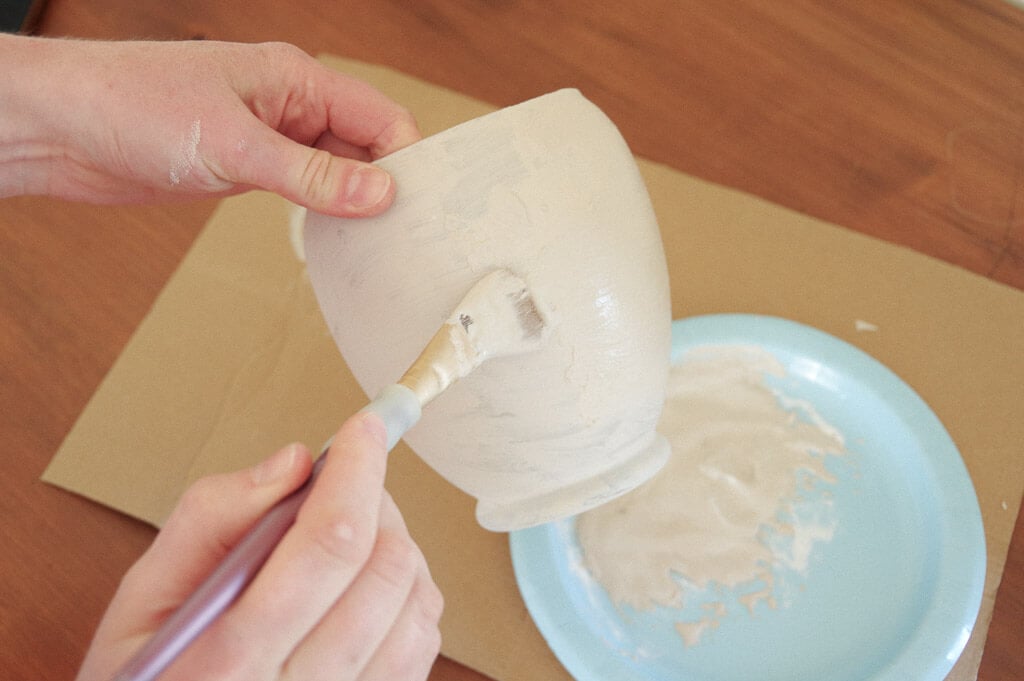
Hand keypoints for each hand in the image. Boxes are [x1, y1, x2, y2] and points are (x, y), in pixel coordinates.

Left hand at [1, 36, 419, 215]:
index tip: (420, 205)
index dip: (406, 159)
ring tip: (378, 242)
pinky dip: (323, 213)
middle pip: (364, 145)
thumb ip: (311, 174)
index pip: (379, 116)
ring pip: (336, 171)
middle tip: (407, 233)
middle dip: (387, 184)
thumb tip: (378, 194)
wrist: (59, 128)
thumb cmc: (132, 105)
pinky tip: (336, 238)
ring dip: (355, 203)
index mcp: (295, 78)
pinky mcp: (246, 169)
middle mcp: (289, 105)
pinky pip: (304, 190)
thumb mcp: (234, 144)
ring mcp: (269, 137)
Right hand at [76, 413, 442, 680]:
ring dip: (395, 545)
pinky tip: (366, 586)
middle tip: (344, 484)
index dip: (357, 470)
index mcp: (234, 658)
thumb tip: (294, 462)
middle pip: (385, 566)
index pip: (330, 541)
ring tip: (351, 537)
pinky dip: (409, 594)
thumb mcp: (142, 602)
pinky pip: (425, 640)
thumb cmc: (152, 679)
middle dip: (376, 500)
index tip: (365, 428)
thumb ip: (209, 519)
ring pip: (417, 600)